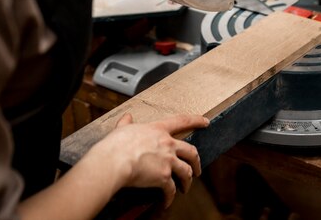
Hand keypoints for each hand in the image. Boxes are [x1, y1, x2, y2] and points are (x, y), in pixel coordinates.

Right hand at [92, 112, 208, 207]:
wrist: (114, 161)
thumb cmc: (116, 145)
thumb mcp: (123, 129)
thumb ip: (126, 123)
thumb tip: (126, 117)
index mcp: (158, 129)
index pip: (182, 121)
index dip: (196, 120)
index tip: (206, 121)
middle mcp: (167, 144)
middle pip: (191, 151)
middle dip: (196, 161)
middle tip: (197, 168)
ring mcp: (167, 160)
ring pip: (186, 171)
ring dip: (187, 181)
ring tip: (185, 188)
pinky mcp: (163, 177)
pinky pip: (171, 190)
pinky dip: (170, 198)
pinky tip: (167, 202)